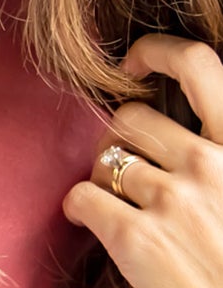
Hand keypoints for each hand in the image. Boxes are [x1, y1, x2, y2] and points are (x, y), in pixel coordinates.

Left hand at [64, 35, 222, 287]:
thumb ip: (222, 157)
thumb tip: (184, 128)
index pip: (202, 65)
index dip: (156, 52)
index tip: (131, 64)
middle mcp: (214, 165)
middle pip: (130, 118)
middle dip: (121, 141)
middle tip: (129, 174)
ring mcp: (173, 199)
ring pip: (104, 161)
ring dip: (106, 183)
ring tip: (128, 216)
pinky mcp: (134, 235)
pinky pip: (79, 198)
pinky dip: (78, 212)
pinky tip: (99, 232)